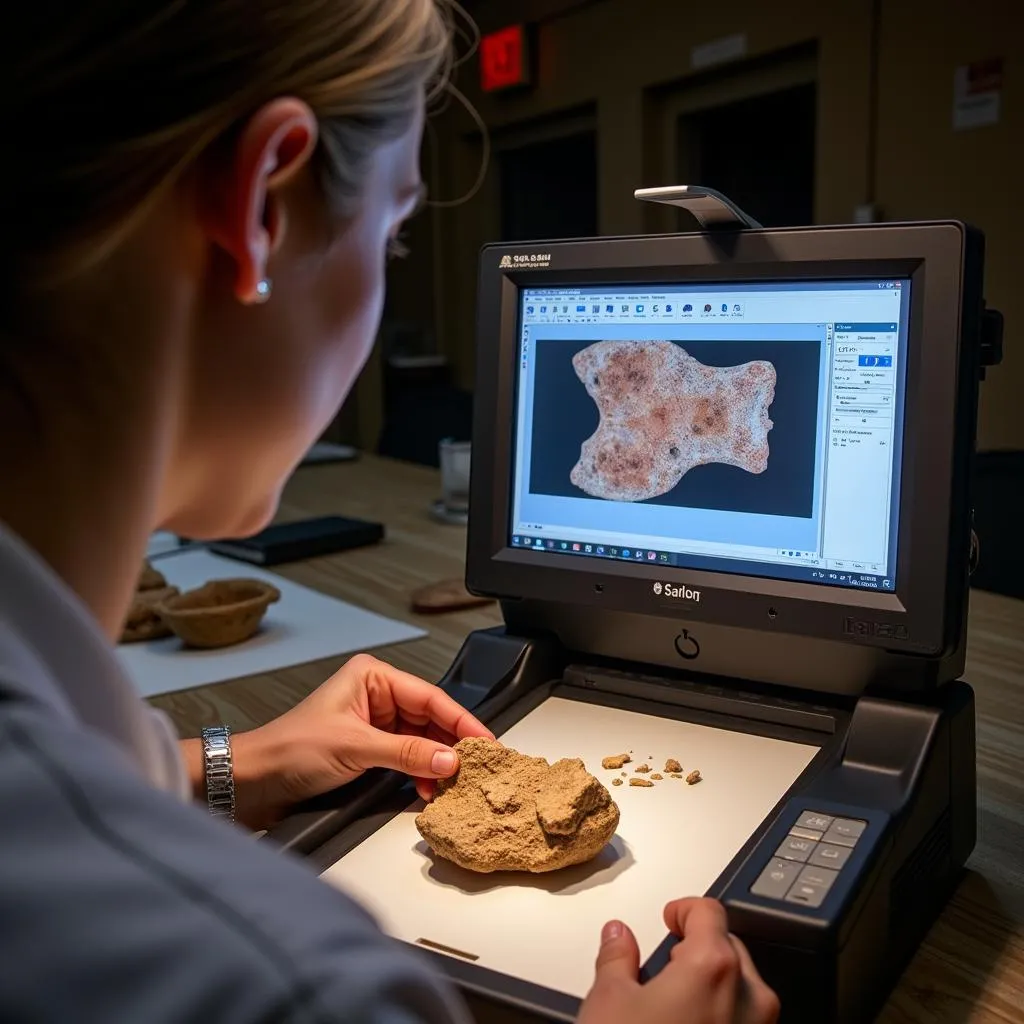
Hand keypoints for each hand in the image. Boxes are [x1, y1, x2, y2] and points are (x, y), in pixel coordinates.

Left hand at [229, 653, 492, 828]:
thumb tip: (449, 759)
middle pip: (430, 718)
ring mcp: (373, 723)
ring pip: (422, 740)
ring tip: (453, 783)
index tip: (485, 743)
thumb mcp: (355, 748)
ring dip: (436, 763)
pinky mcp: (369, 750)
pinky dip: (420, 774)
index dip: (461, 721)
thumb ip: (407, 753)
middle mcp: (376, 696)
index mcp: (372, 677)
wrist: (253, 781)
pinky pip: (407, 758)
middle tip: (477, 767)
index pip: (430, 697)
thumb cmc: (289, 749)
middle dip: (452, 745)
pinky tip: (428, 789)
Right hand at [578, 898, 779, 1023]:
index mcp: (714, 965)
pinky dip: (722, 1016)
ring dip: (712, 983)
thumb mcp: (609, 1001)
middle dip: (698, 947)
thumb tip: (617, 936)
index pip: (708, 911)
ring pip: (741, 987)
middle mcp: (749, 996)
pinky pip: (744, 1021)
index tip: (671, 917)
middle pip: (729, 947)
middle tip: (666, 961)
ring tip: (674, 1001)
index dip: (684, 909)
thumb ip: (616, 956)